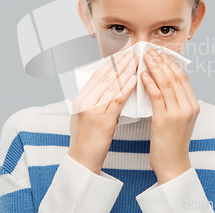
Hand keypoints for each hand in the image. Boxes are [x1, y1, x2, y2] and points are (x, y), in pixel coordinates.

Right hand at [68, 51, 138, 173]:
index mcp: (79, 100)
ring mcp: (92, 111)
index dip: (109, 64)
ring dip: (124, 72)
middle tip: (130, 53)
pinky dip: (126, 88)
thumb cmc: (86, 140)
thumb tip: (106, 87)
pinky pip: (116, 100)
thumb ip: (93, 101)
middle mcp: (84, 103)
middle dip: (118, 64)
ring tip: (135, 62)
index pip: (95, 76)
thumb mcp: (83, 116)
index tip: (120, 55)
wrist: (82, 160)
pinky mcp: (102, 121)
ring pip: (111, 86)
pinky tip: (134, 79)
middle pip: (104, 78)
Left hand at [141, 49, 199, 183]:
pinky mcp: (165, 120)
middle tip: (151, 51)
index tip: (161, 54)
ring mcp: (179, 113)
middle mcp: (189, 107)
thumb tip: (164, 83)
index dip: (171, 63)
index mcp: (193, 106)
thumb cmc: (172, 142)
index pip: (183, 78)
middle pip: (175, 77)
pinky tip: (143, 74)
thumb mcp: (180, 119)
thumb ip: (176, 102)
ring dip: (155, 68)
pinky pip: (157, 96)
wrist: (173, 164)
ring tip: (145, 58)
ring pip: (167, 83)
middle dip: (162, 62)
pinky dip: (150, 83)